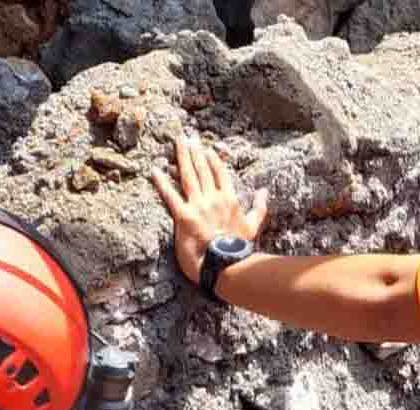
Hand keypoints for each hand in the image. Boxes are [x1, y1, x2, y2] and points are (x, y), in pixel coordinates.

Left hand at [151, 136, 268, 284]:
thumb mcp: (253, 226)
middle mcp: (212, 198)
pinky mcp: (183, 216)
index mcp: (229, 199)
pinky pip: (170, 195)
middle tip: (189, 137)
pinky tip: (155, 169)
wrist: (226, 263)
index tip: (206, 149)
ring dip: (182, 157)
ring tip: (178, 142)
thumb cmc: (240, 248)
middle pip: (202, 170)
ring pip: (188, 176)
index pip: (220, 173)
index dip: (212, 159)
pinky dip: (162, 182)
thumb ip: (259, 207)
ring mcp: (197, 206)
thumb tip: (264, 191)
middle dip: (195, 152)